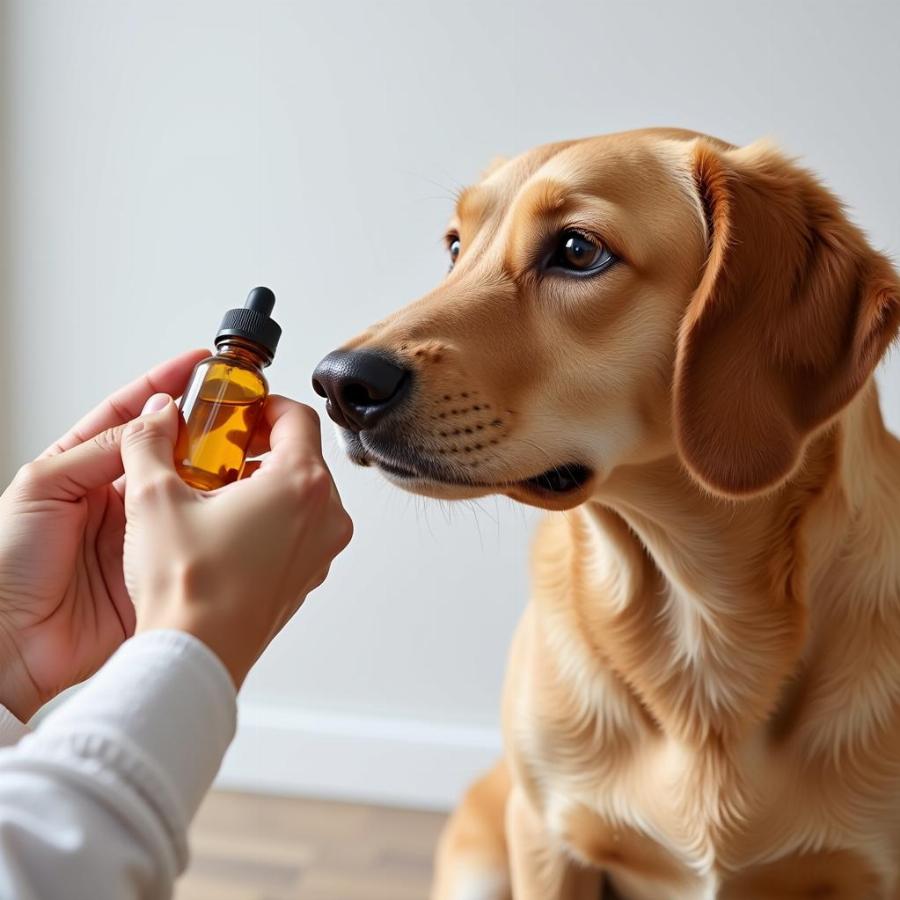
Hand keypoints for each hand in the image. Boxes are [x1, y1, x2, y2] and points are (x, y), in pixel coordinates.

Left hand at [0, 350, 208, 719]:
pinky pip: (193, 534)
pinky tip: (234, 503)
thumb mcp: (42, 486)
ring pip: (187, 488)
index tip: (198, 367)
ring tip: (243, 451)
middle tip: (235, 409)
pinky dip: (216, 517)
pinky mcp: (158, 566)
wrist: (12, 643)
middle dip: (202, 425)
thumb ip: (100, 448)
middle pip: (167, 449)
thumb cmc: (7, 566)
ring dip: (215, 469)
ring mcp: (141, 531)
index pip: (129, 414)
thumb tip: (152, 417)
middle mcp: (116, 495)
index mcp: (81, 466)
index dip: (164, 387)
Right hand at [121, 394, 352, 687]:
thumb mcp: (154, 498)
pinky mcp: (308, 575)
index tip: (237, 410)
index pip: (298, 416)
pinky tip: (227, 528)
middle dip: (261, 444)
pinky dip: (272, 516)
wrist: (196, 655)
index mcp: (301, 484)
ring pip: (303, 493)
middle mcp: (326, 516)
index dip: (264, 404)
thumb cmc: (187, 586)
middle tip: (220, 448)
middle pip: (303, 455)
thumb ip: (150, 442)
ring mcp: (322, 550)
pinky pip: (299, 528)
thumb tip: (154, 416)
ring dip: (266, 481)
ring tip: (217, 490)